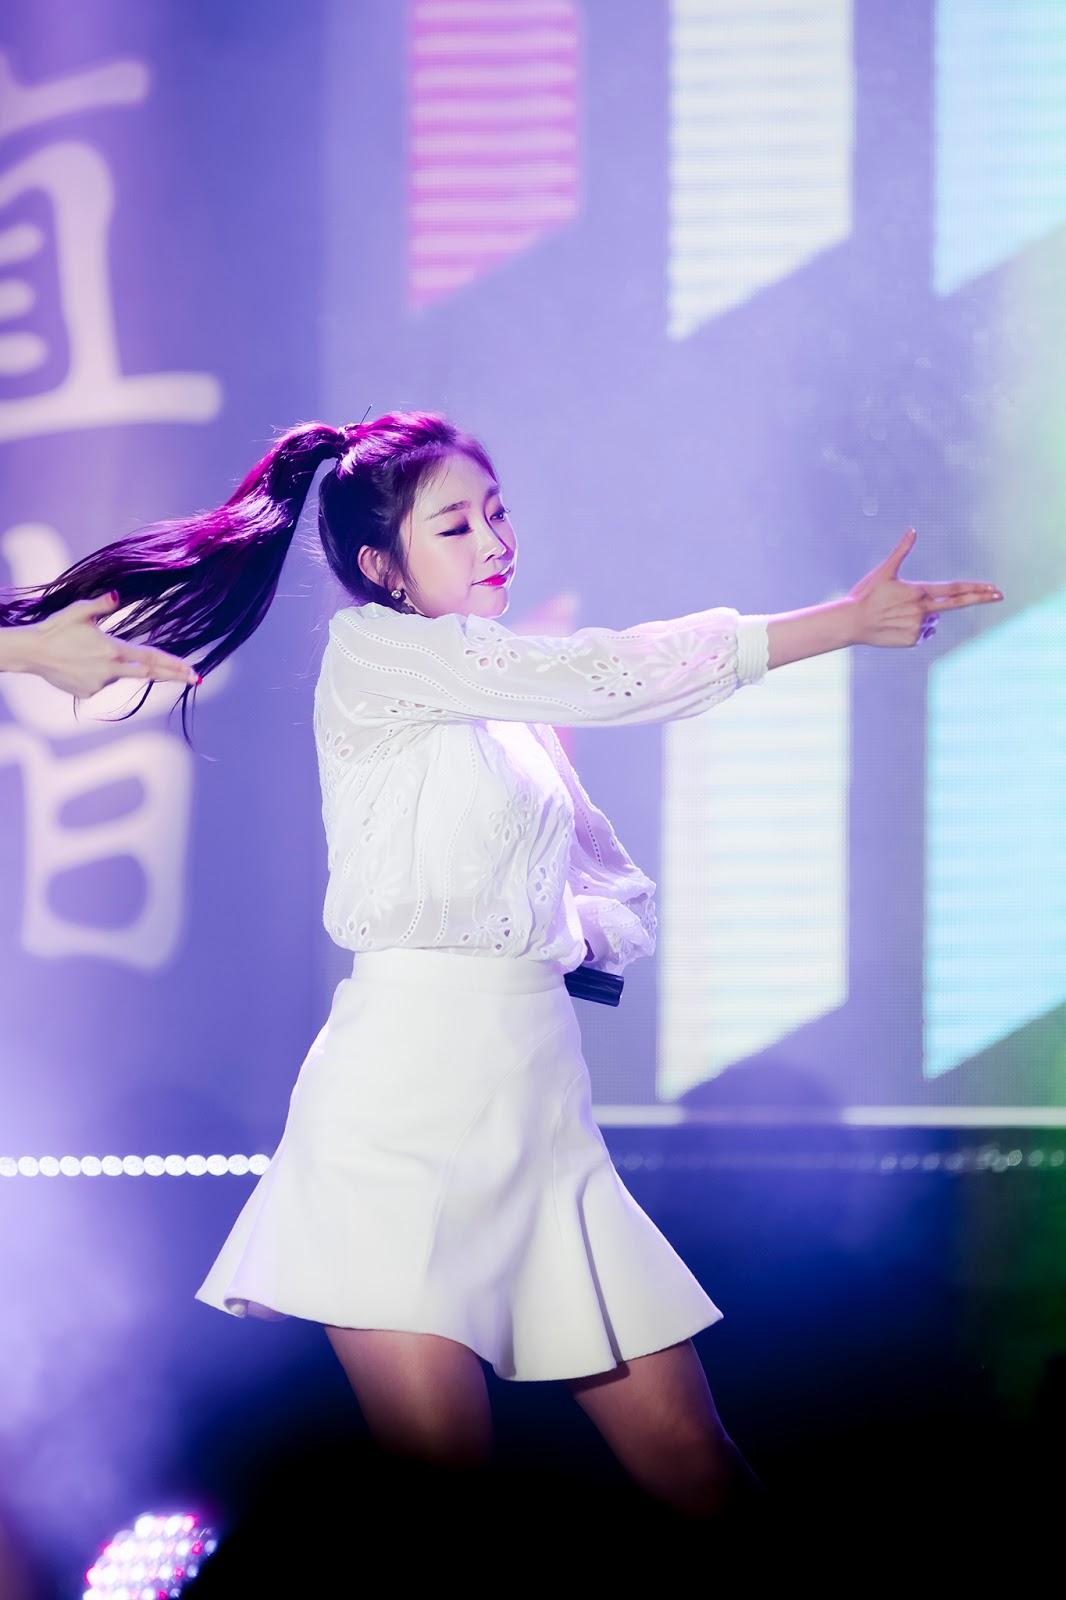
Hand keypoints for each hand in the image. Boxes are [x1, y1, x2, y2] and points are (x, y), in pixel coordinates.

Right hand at [18, 594, 199, 696]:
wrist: (32, 653)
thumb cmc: (56, 629)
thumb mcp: (79, 611)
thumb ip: (102, 604)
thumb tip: (117, 595)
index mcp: (113, 649)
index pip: (152, 658)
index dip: (174, 665)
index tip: (193, 671)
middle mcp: (110, 670)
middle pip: (149, 674)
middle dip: (173, 675)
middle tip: (194, 678)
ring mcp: (100, 684)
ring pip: (120, 675)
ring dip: (117, 666)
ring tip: (88, 653)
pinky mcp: (88, 693)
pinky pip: (102, 683)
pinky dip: (99, 673)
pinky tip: (80, 663)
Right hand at [846, 528, 1002, 646]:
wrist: (851, 623)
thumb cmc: (866, 594)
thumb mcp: (884, 571)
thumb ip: (901, 551)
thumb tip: (913, 530)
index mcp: (918, 591)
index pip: (954, 589)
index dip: (975, 588)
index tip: (993, 588)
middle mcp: (923, 610)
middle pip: (957, 604)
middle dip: (981, 598)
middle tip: (1001, 595)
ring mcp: (919, 627)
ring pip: (932, 620)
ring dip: (923, 615)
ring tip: (897, 613)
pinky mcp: (912, 640)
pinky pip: (922, 633)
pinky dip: (914, 628)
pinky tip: (896, 624)